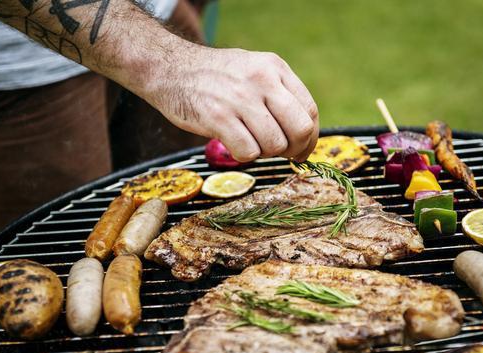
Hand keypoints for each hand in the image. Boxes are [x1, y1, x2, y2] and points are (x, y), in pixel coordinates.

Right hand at [145, 45, 318, 161]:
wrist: (170, 69)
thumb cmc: (216, 77)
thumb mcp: (254, 70)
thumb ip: (280, 94)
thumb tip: (304, 133)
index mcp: (275, 68)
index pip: (310, 110)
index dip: (311, 137)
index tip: (303, 149)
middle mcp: (262, 80)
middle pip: (300, 129)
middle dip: (295, 150)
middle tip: (284, 154)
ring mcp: (240, 98)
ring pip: (275, 145)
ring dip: (266, 153)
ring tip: (251, 141)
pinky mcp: (218, 117)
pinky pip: (248, 152)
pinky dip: (244, 155)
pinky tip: (234, 143)